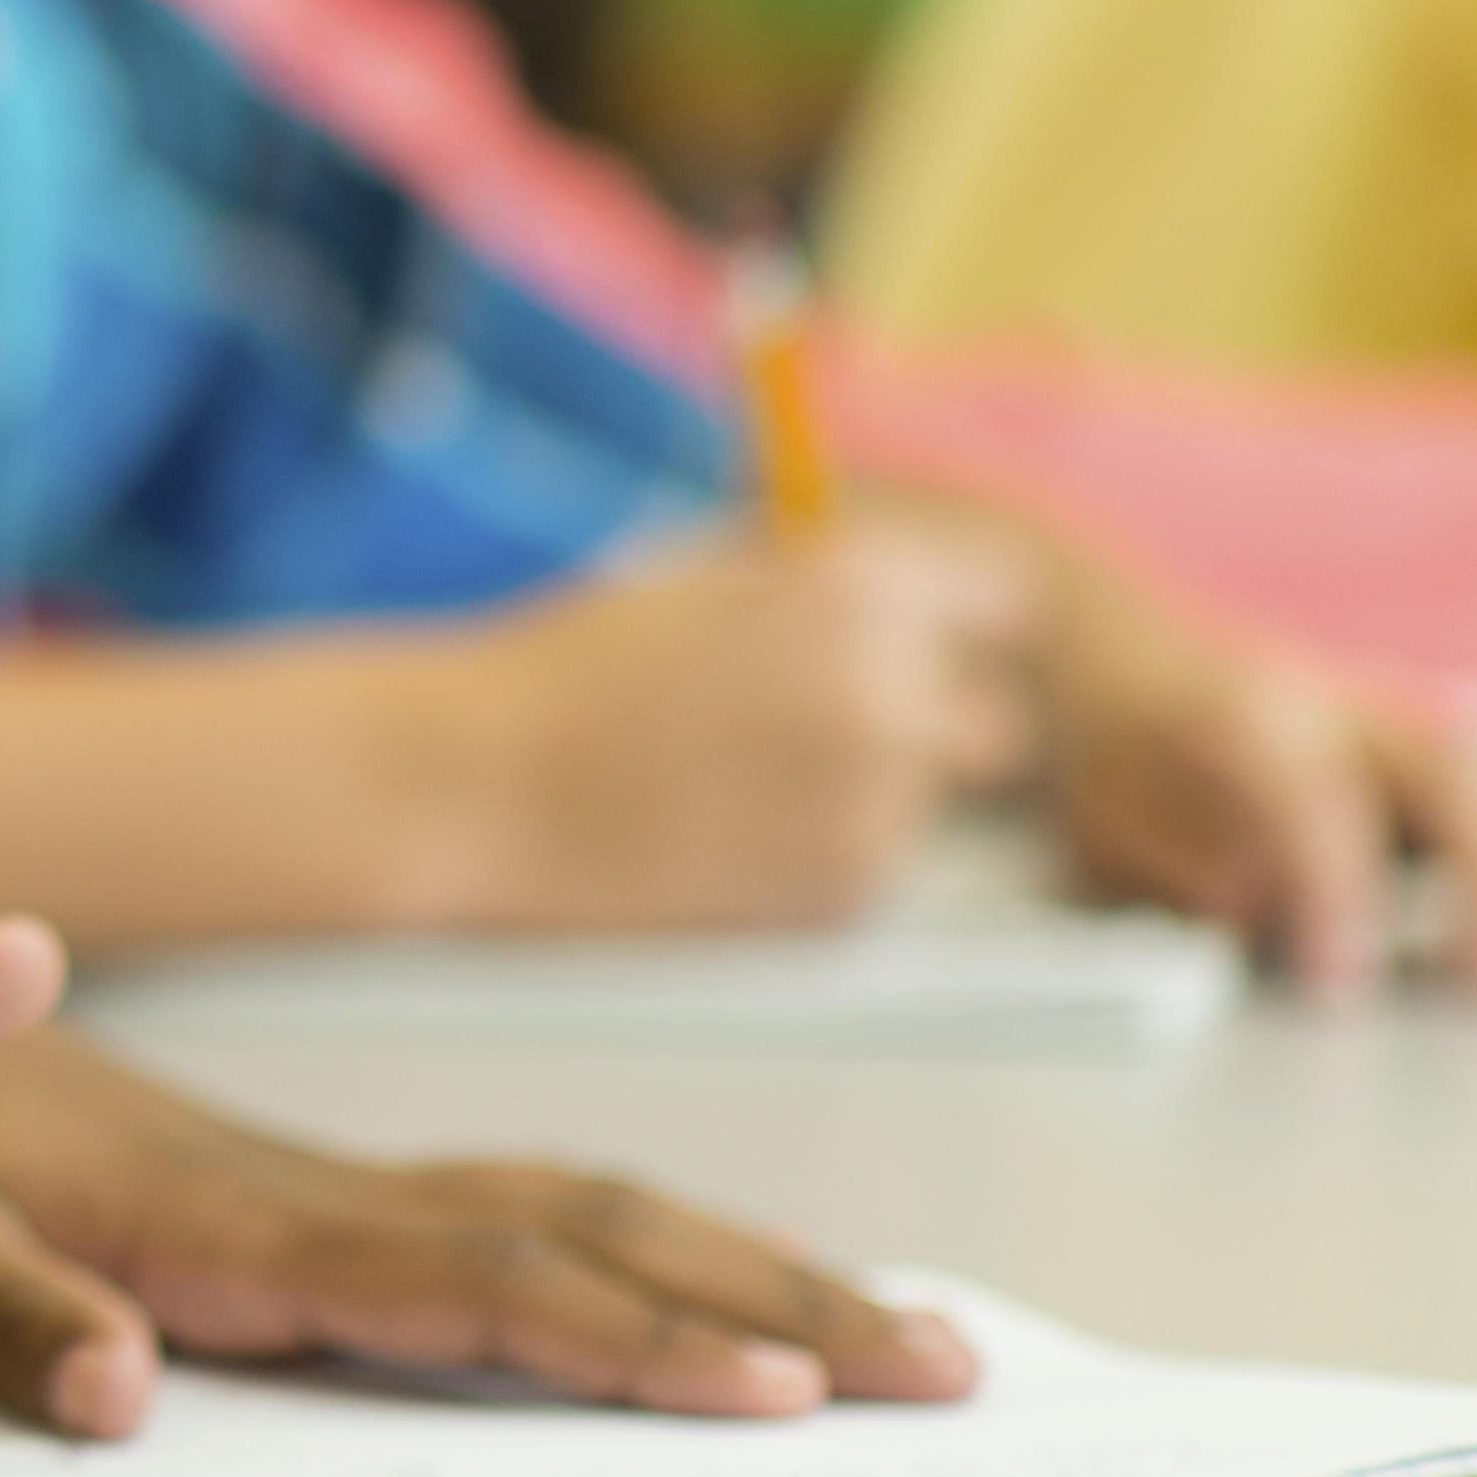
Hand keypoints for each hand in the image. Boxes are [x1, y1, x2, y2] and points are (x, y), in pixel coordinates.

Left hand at [0, 1024, 975, 1430]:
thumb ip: (6, 1307)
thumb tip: (128, 1393)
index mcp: (228, 1219)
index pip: (467, 1283)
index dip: (618, 1334)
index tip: (765, 1382)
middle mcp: (309, 1201)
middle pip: (582, 1237)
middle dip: (767, 1296)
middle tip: (938, 1366)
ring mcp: (328, 1201)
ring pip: (579, 1221)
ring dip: (744, 1271)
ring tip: (910, 1339)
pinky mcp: (314, 1212)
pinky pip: (521, 1233)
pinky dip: (651, 1260)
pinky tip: (733, 1309)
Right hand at [424, 532, 1040, 931]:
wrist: (478, 786)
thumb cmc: (570, 669)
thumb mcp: (704, 577)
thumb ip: (823, 582)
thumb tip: (916, 596)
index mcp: (857, 593)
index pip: (998, 603)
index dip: (954, 625)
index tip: (922, 642)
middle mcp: (892, 698)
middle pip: (991, 719)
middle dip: (927, 720)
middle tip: (813, 724)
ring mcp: (878, 810)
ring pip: (926, 805)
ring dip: (864, 795)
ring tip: (729, 784)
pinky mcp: (848, 899)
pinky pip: (874, 869)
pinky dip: (820, 858)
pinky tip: (719, 837)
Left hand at [1033, 576, 1476, 999]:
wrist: (1124, 650)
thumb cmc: (1120, 753)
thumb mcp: (1104, 815)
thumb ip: (1173, 865)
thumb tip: (1257, 911)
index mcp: (1249, 717)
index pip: (1310, 792)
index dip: (1332, 890)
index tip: (1339, 986)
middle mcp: (1351, 712)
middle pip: (1455, 777)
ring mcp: (1422, 732)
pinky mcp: (1468, 760)